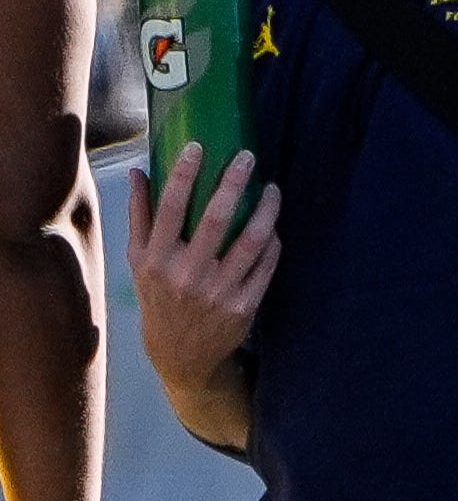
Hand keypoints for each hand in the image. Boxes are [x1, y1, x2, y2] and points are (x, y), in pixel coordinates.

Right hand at [128, 148, 278, 398]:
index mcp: (156, 259)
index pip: (171, 208)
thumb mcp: (140, 261)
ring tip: (273, 190)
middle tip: (248, 157)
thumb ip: (140, 217)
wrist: (182, 355)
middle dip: (234, 183)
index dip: (184, 174)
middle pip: (216, 219)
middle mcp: (186, 274)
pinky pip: (266, 265)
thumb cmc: (160, 297)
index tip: (198, 146)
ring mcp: (218, 291)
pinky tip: (275, 227)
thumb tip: (140, 171)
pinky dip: (273, 242)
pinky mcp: (245, 305)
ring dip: (266, 211)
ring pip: (252, 241)